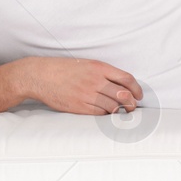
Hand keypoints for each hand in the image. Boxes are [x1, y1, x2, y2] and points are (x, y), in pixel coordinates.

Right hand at [7, 56, 143, 114]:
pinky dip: (106, 115)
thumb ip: (104, 73)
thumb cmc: (64, 69)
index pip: (127, 78)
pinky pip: (99, 114)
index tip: (139, 95)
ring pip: (112, 107)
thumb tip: (122, 85)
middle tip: (132, 107)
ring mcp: (87, 94)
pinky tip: (106, 114)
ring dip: (120, 111)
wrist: (41, 76)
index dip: (137, 89)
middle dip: (131, 103)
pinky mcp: (79, 107)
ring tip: (120, 112)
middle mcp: (95, 80)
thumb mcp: (86, 64)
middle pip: (123, 95)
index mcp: (99, 67)